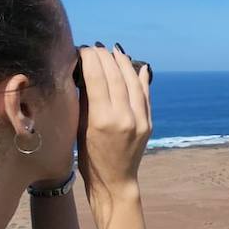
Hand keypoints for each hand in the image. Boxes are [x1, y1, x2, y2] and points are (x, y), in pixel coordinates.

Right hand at [76, 44, 152, 211]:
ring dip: (123, 63)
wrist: (115, 181)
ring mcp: (140, 120)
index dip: (90, 59)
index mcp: (101, 120)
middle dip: (105, 57)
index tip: (82, 50)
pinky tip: (137, 66)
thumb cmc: (89, 157)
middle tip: (95, 47)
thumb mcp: (80, 129)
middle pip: (116, 76)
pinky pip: (145, 94)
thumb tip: (86, 72)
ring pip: (132, 82)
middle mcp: (124, 117)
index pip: (97, 78)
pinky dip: (141, 78)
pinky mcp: (149, 123)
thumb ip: (85, 101)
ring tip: (114, 51)